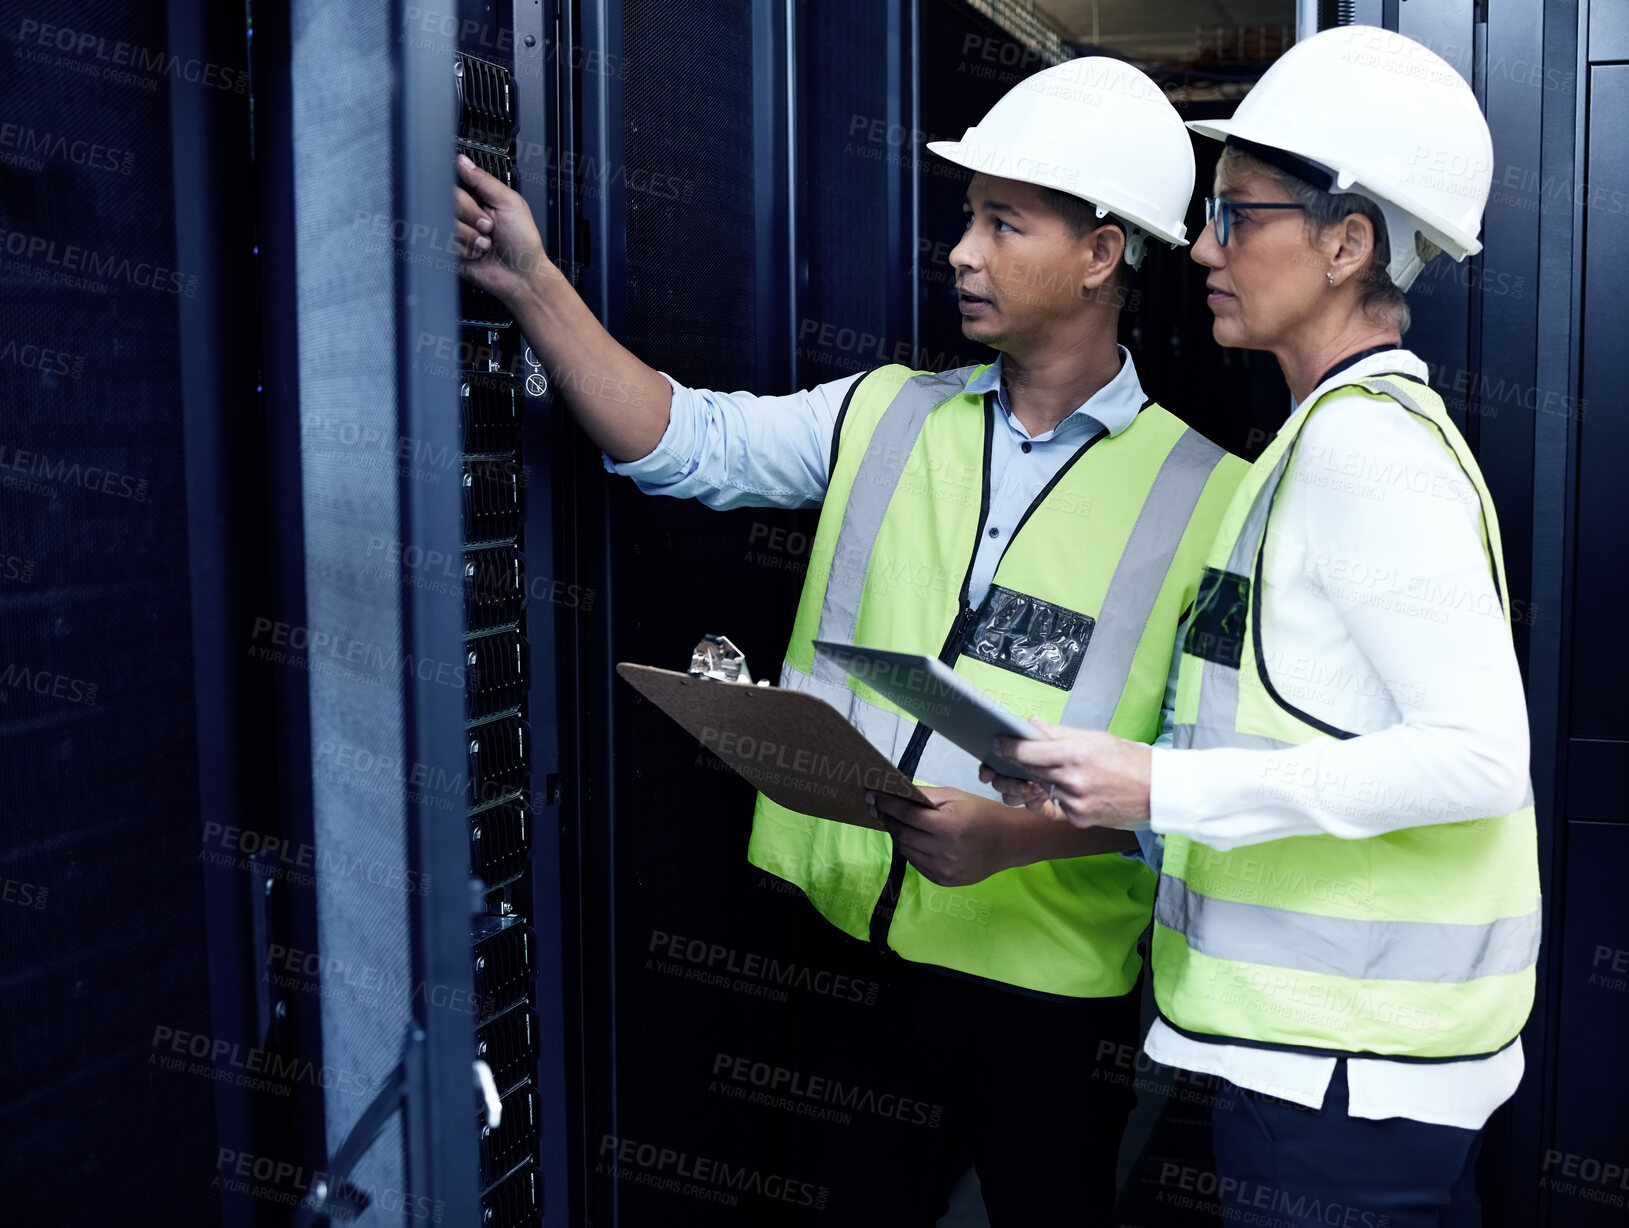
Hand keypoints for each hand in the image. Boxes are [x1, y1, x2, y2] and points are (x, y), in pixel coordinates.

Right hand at [454, 154, 549, 305]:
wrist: (521, 276)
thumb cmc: (523, 241)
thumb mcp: (509, 202)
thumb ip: (484, 180)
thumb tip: (462, 161)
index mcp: (478, 196)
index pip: (455, 182)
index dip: (465, 194)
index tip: (478, 202)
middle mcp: (464, 212)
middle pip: (447, 201)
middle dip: (471, 216)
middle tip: (488, 226)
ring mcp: (457, 231)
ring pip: (444, 223)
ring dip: (470, 236)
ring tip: (485, 243)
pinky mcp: (451, 251)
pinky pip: (445, 243)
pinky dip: (465, 250)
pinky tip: (477, 253)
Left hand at [865, 786, 1021, 887]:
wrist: (1009, 842)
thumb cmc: (982, 813)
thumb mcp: (956, 797)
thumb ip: (926, 796)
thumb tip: (896, 792)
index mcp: (949, 826)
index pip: (908, 815)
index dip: (887, 805)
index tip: (872, 796)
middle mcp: (944, 851)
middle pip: (904, 835)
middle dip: (890, 820)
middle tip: (882, 809)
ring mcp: (944, 869)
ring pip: (907, 851)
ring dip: (899, 836)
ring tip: (898, 824)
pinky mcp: (944, 880)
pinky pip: (917, 864)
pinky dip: (912, 851)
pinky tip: (915, 840)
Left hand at [978, 719, 1150, 829]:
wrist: (1158, 791)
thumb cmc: (1130, 761)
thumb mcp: (1095, 738)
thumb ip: (1059, 733)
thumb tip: (1032, 725)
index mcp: (1075, 754)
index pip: (1026, 751)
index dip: (1007, 747)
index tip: (997, 743)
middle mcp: (1072, 781)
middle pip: (1027, 772)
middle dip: (1013, 765)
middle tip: (1004, 760)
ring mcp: (1074, 803)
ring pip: (1038, 792)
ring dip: (1031, 784)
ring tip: (1032, 777)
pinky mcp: (1078, 819)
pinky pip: (1054, 808)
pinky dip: (1053, 798)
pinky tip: (1058, 790)